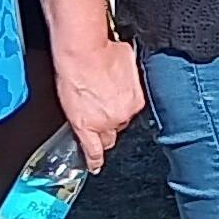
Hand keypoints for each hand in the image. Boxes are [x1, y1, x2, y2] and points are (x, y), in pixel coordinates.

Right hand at [55, 33, 146, 169]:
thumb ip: (129, 75)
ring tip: (98, 136)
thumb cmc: (103, 51)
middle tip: (103, 112)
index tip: (115, 104)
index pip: (130, 111)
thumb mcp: (128, 60)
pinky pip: (91, 150)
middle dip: (113, 120)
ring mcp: (104, 123)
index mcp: (136, 100)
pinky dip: (93, 160)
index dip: (121, 108)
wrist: (82, 53)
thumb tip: (125, 73)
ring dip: (103, 135)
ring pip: (106, 137)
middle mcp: (123, 115)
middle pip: (119, 125)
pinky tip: (94, 166)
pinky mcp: (85, 127)